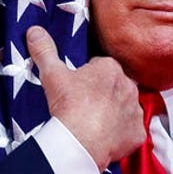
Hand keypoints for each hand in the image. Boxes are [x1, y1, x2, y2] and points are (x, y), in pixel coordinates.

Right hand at [26, 26, 144, 167]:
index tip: (77, 88)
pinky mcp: (137, 132)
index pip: (101, 67)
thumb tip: (35, 32)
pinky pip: (132, 131)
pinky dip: (122, 135)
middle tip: (84, 106)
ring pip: (125, 108)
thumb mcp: (52, 74)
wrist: (80, 142)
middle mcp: (129, 86)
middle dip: (103, 94)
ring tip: (94, 123)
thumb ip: (45, 51)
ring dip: (114, 113)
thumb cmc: (69, 106)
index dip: (87, 77)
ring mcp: (135, 110)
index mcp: (111, 68)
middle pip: (115, 87)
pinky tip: (106, 138)